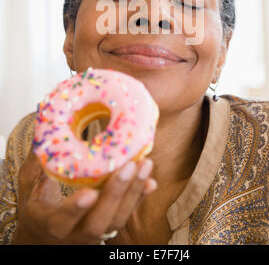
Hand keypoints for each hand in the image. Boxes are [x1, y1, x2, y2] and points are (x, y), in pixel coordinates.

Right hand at [12, 149, 156, 243]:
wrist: (44, 236)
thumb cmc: (36, 206)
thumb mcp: (28, 185)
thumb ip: (36, 160)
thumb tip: (42, 122)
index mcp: (49, 223)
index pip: (60, 221)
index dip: (74, 209)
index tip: (89, 192)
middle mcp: (73, 234)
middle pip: (98, 222)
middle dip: (116, 194)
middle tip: (130, 167)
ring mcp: (93, 234)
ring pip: (117, 220)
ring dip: (133, 192)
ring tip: (145, 165)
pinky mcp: (108, 227)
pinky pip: (126, 215)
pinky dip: (139, 198)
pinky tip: (150, 181)